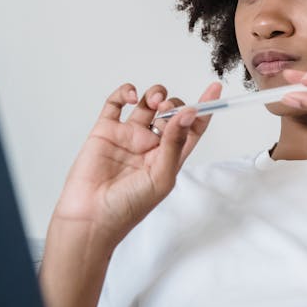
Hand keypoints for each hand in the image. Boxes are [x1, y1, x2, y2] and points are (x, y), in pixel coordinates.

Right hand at [50, 80, 220, 252]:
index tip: (214, 89)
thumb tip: (189, 114)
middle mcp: (151, 144)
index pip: (192, 127)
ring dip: (156, 94)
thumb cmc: (128, 207)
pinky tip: (131, 97)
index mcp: (170, 156)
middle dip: (174, 104)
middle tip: (168, 110)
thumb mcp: (161, 177)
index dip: (204, 108)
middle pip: (171, 112)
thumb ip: (175, 143)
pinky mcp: (105, 131)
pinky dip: (124, 92)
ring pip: (147, 103)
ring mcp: (129, 136)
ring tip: (155, 102)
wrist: (91, 217)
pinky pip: (116, 104)